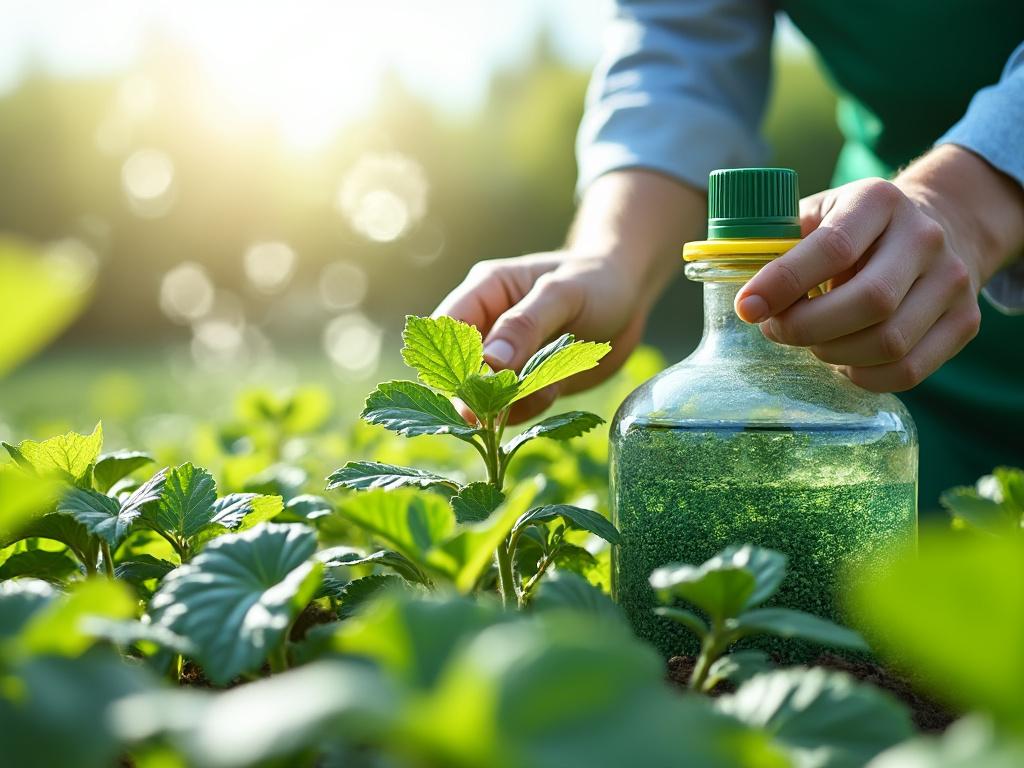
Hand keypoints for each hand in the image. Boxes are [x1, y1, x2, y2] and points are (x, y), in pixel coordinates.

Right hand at [433, 250, 647, 421]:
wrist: (630, 296)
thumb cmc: (596, 280)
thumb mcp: (563, 294)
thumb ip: (525, 325)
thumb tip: (489, 363)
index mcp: (484, 292)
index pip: (447, 327)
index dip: (449, 358)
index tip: (469, 385)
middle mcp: (488, 327)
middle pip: (459, 369)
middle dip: (475, 392)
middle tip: (499, 407)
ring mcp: (507, 359)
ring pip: (486, 395)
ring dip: (508, 403)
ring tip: (544, 388)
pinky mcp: (528, 382)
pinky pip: (516, 408)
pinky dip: (532, 408)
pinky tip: (556, 391)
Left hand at [735, 147, 1023, 391]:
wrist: (939, 225)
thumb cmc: (853, 228)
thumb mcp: (818, 213)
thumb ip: (779, 243)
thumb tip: (736, 289)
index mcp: (878, 200)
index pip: (832, 247)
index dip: (783, 283)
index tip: (747, 308)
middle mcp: (924, 236)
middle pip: (868, 301)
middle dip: (807, 328)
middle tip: (776, 330)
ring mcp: (952, 280)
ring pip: (889, 342)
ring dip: (833, 354)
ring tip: (810, 343)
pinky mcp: (966, 321)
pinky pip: (910, 370)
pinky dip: (864, 377)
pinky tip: (842, 360)